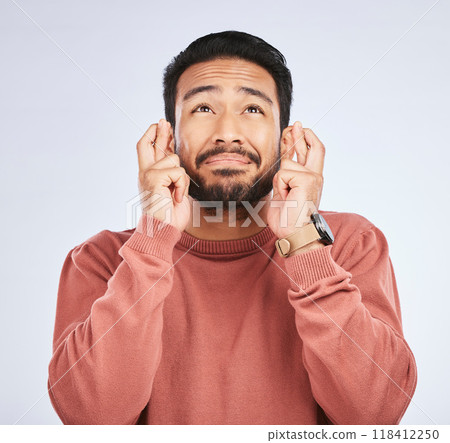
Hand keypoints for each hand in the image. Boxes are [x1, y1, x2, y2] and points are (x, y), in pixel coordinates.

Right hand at [136, 118, 191, 231]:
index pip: (148, 150)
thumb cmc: (169, 217)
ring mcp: (147, 174)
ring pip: (174, 159)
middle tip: (164, 121)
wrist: (161, 232)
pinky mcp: (153, 178)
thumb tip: (177, 160)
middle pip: (146, 143)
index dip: (156, 137)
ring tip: (177, 194)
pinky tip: (176, 198)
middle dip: (157, 130)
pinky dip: (182, 185)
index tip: (164, 127)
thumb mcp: (173, 191)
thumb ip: (173, 176)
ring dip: (182, 178)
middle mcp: (144, 173)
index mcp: (149, 176)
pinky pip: (178, 171)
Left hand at [266, 121, 324, 238]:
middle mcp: (315, 176)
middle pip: (314, 146)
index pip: (309, 153)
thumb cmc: (288, 221)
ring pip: (286, 164)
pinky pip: (283, 173)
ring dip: (279, 181)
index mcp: (311, 180)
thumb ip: (285, 178)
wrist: (296, 235)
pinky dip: (280, 185)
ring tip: (285, 196)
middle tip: (295, 124)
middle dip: (301, 134)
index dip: (301, 140)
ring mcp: (313, 177)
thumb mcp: (283, 193)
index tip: (292, 131)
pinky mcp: (308, 179)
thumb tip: (280, 163)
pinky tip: (286, 197)